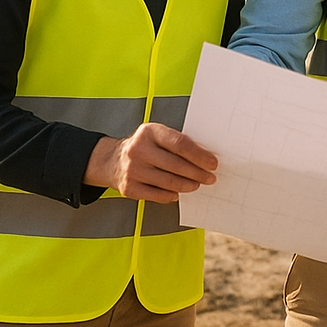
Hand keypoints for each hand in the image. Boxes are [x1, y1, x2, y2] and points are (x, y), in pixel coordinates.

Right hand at [84, 122, 218, 202]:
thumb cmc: (145, 147)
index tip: (213, 163)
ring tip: (196, 184)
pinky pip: (157, 195)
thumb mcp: (157, 136)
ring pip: (169, 182)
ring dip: (188, 185)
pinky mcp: (129, 188)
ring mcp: (132, 170)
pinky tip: (178, 192)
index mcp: (149, 132)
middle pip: (176, 165)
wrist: (113, 160)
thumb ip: (177, 143)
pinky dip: (171, 195)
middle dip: (197, 173)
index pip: (180, 144)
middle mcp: (138, 150)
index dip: (199, 155)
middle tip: (209, 177)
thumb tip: (206, 158)